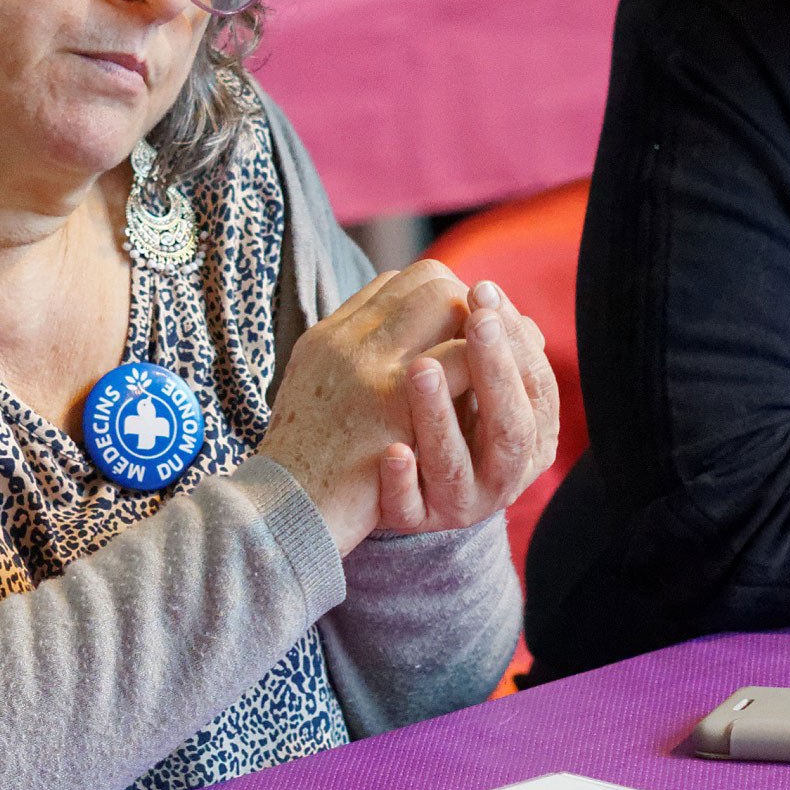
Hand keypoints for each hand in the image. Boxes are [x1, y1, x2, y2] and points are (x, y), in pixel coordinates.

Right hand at [257, 260, 473, 553]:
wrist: (280, 509)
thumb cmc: (311, 460)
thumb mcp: (330, 399)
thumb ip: (369, 369)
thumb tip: (427, 350)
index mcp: (333, 336)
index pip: (400, 281)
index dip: (444, 293)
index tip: (471, 321)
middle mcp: (348, 338)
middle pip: (427, 280)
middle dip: (474, 301)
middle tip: (501, 332)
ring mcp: (368, 365)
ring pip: (442, 302)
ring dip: (485, 321)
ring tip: (510, 347)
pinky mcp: (389, 404)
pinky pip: (452, 360)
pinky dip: (485, 363)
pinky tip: (502, 387)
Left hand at [370, 278, 561, 538]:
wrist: (385, 485)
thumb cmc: (440, 420)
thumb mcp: (472, 390)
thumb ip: (486, 356)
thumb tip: (497, 304)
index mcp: (529, 441)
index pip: (536, 389)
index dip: (517, 344)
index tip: (487, 294)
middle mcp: (504, 476)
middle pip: (510, 426)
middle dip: (494, 371)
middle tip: (474, 319)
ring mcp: (461, 503)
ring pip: (456, 465)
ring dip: (440, 417)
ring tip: (419, 369)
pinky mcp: (416, 522)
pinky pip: (412, 508)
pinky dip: (403, 481)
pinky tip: (391, 450)